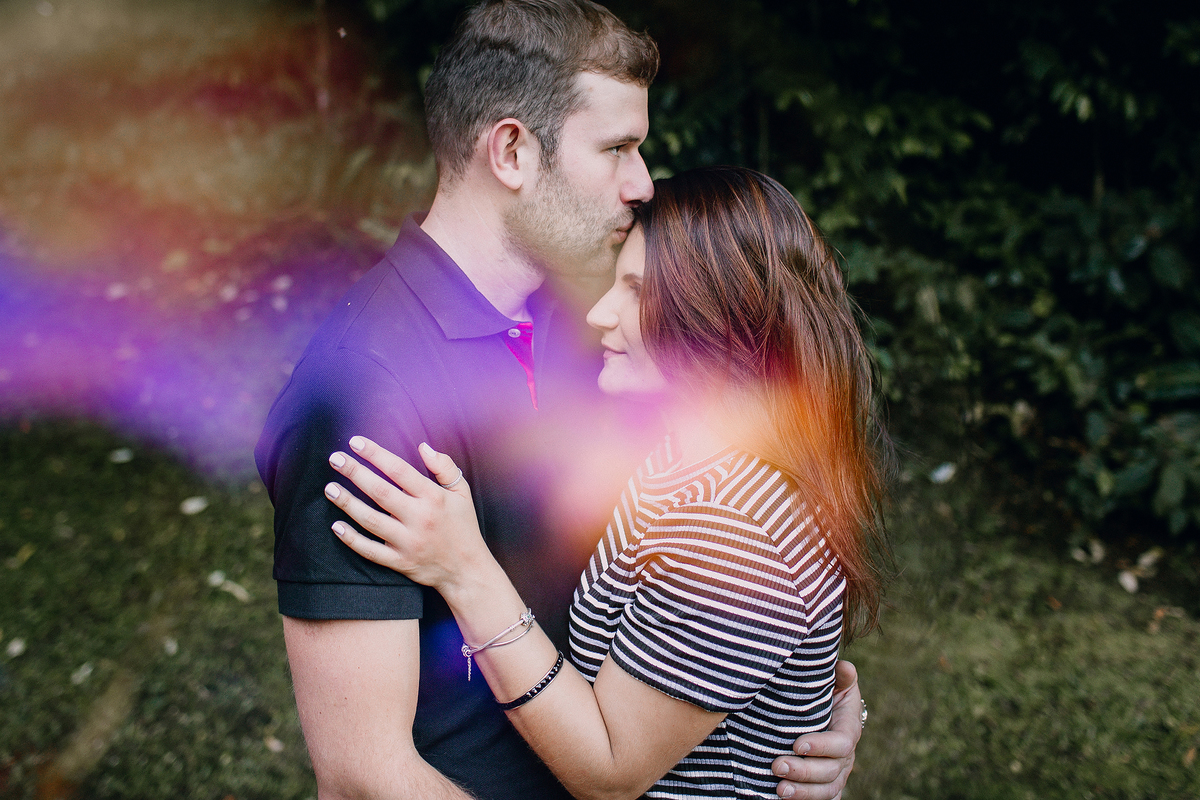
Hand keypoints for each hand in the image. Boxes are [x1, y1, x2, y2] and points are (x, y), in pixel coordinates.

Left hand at [324, 436, 491, 593]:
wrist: (467, 570)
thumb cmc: (463, 526)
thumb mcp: (462, 493)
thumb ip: (444, 467)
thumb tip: (423, 446)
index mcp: (434, 497)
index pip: (399, 470)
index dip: (376, 454)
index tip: (355, 442)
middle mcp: (419, 518)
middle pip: (380, 491)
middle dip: (355, 473)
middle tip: (335, 458)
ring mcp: (408, 542)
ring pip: (371, 520)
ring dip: (347, 503)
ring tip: (330, 488)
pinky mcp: (399, 562)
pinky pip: (370, 551)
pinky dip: (351, 539)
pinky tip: (336, 526)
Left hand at [772, 660, 860, 798]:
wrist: (827, 716)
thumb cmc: (828, 696)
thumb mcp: (836, 684)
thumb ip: (841, 677)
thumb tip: (844, 667)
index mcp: (848, 730)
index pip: (841, 743)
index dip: (822, 746)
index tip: (797, 744)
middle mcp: (845, 757)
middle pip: (831, 771)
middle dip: (804, 771)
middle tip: (777, 766)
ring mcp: (837, 774)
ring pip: (826, 790)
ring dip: (803, 792)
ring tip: (780, 789)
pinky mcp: (825, 786)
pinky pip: (823, 799)